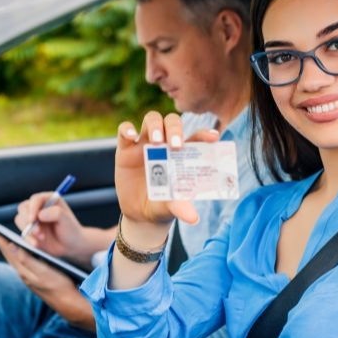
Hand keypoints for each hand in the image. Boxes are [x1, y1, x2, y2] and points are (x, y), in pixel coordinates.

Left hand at [0, 229, 94, 329]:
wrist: (68, 302)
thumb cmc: (59, 286)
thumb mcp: (43, 272)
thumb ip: (27, 260)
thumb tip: (12, 247)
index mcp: (24, 270)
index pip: (8, 251)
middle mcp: (23, 273)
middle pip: (8, 254)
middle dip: (1, 241)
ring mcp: (28, 276)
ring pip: (14, 258)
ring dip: (9, 247)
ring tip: (4, 237)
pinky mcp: (35, 277)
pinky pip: (22, 261)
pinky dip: (18, 252)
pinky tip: (22, 250)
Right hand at [15, 193, 95, 266]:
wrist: (71, 245)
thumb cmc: (71, 230)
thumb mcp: (67, 220)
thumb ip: (55, 213)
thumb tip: (40, 215)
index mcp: (49, 199)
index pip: (36, 199)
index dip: (32, 208)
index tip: (33, 219)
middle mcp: (39, 207)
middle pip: (24, 208)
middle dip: (28, 221)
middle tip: (38, 232)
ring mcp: (33, 218)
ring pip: (20, 219)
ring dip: (28, 230)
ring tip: (42, 238)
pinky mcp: (29, 230)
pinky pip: (22, 232)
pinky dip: (28, 238)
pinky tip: (36, 244)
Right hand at [114, 112, 219, 226]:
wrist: (140, 214)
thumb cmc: (162, 205)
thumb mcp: (172, 207)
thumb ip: (181, 208)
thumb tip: (193, 218)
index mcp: (182, 154)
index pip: (195, 137)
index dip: (204, 134)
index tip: (213, 137)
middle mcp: (165, 144)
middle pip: (172, 122)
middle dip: (175, 128)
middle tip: (176, 145)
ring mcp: (145, 143)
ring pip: (151, 119)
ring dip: (155, 125)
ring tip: (156, 142)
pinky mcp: (126, 149)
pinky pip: (124, 130)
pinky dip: (126, 129)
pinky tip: (131, 135)